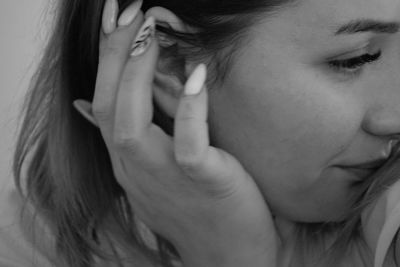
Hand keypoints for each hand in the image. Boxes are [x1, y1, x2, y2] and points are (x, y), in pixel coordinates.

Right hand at [73, 2, 278, 265]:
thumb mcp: (153, 169)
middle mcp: (136, 167)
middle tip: (129, 13)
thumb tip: (89, 106)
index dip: (105, 60)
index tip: (114, 20)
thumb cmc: (197, 205)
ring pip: (132, 125)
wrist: (228, 254)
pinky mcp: (201, 182)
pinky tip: (196, 74)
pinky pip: (188, 144)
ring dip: (137, 75)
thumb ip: (128, 136)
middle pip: (109, 106)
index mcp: (128, 160)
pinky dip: (190, 108)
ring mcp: (165, 177)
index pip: (103, 102)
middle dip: (114, 56)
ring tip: (150, 32)